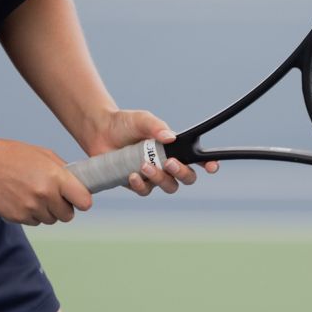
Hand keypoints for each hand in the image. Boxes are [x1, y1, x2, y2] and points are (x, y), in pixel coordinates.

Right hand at [0, 135, 92, 226]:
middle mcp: (45, 194)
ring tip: (32, 194)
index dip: (82, 200)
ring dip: (45, 211)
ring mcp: (30, 208)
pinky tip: (21, 198)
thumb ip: (63, 170)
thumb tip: (78, 184)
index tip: (77, 198)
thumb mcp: (43, 154)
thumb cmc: (12, 155)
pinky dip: (30, 214)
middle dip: (63, 208)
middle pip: (67, 215)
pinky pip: (33, 222)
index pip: (84, 201)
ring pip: (50, 220)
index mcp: (56, 177)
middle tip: (52, 196)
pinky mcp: (17, 217)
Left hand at [85, 109, 218, 196]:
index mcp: (174, 148)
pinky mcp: (137, 184)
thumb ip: (156, 126)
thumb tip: (170, 137)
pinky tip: (132, 174)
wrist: (100, 131)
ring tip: (144, 165)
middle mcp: (167, 164)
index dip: (208, 164)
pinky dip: (140, 184)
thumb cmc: (125, 123)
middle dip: (181, 173)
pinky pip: (145, 191)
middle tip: (169, 163)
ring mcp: (153, 176)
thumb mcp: (142, 120)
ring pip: (168, 186)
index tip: (212, 166)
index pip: (197, 158)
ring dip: (159, 178)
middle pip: (187, 177)